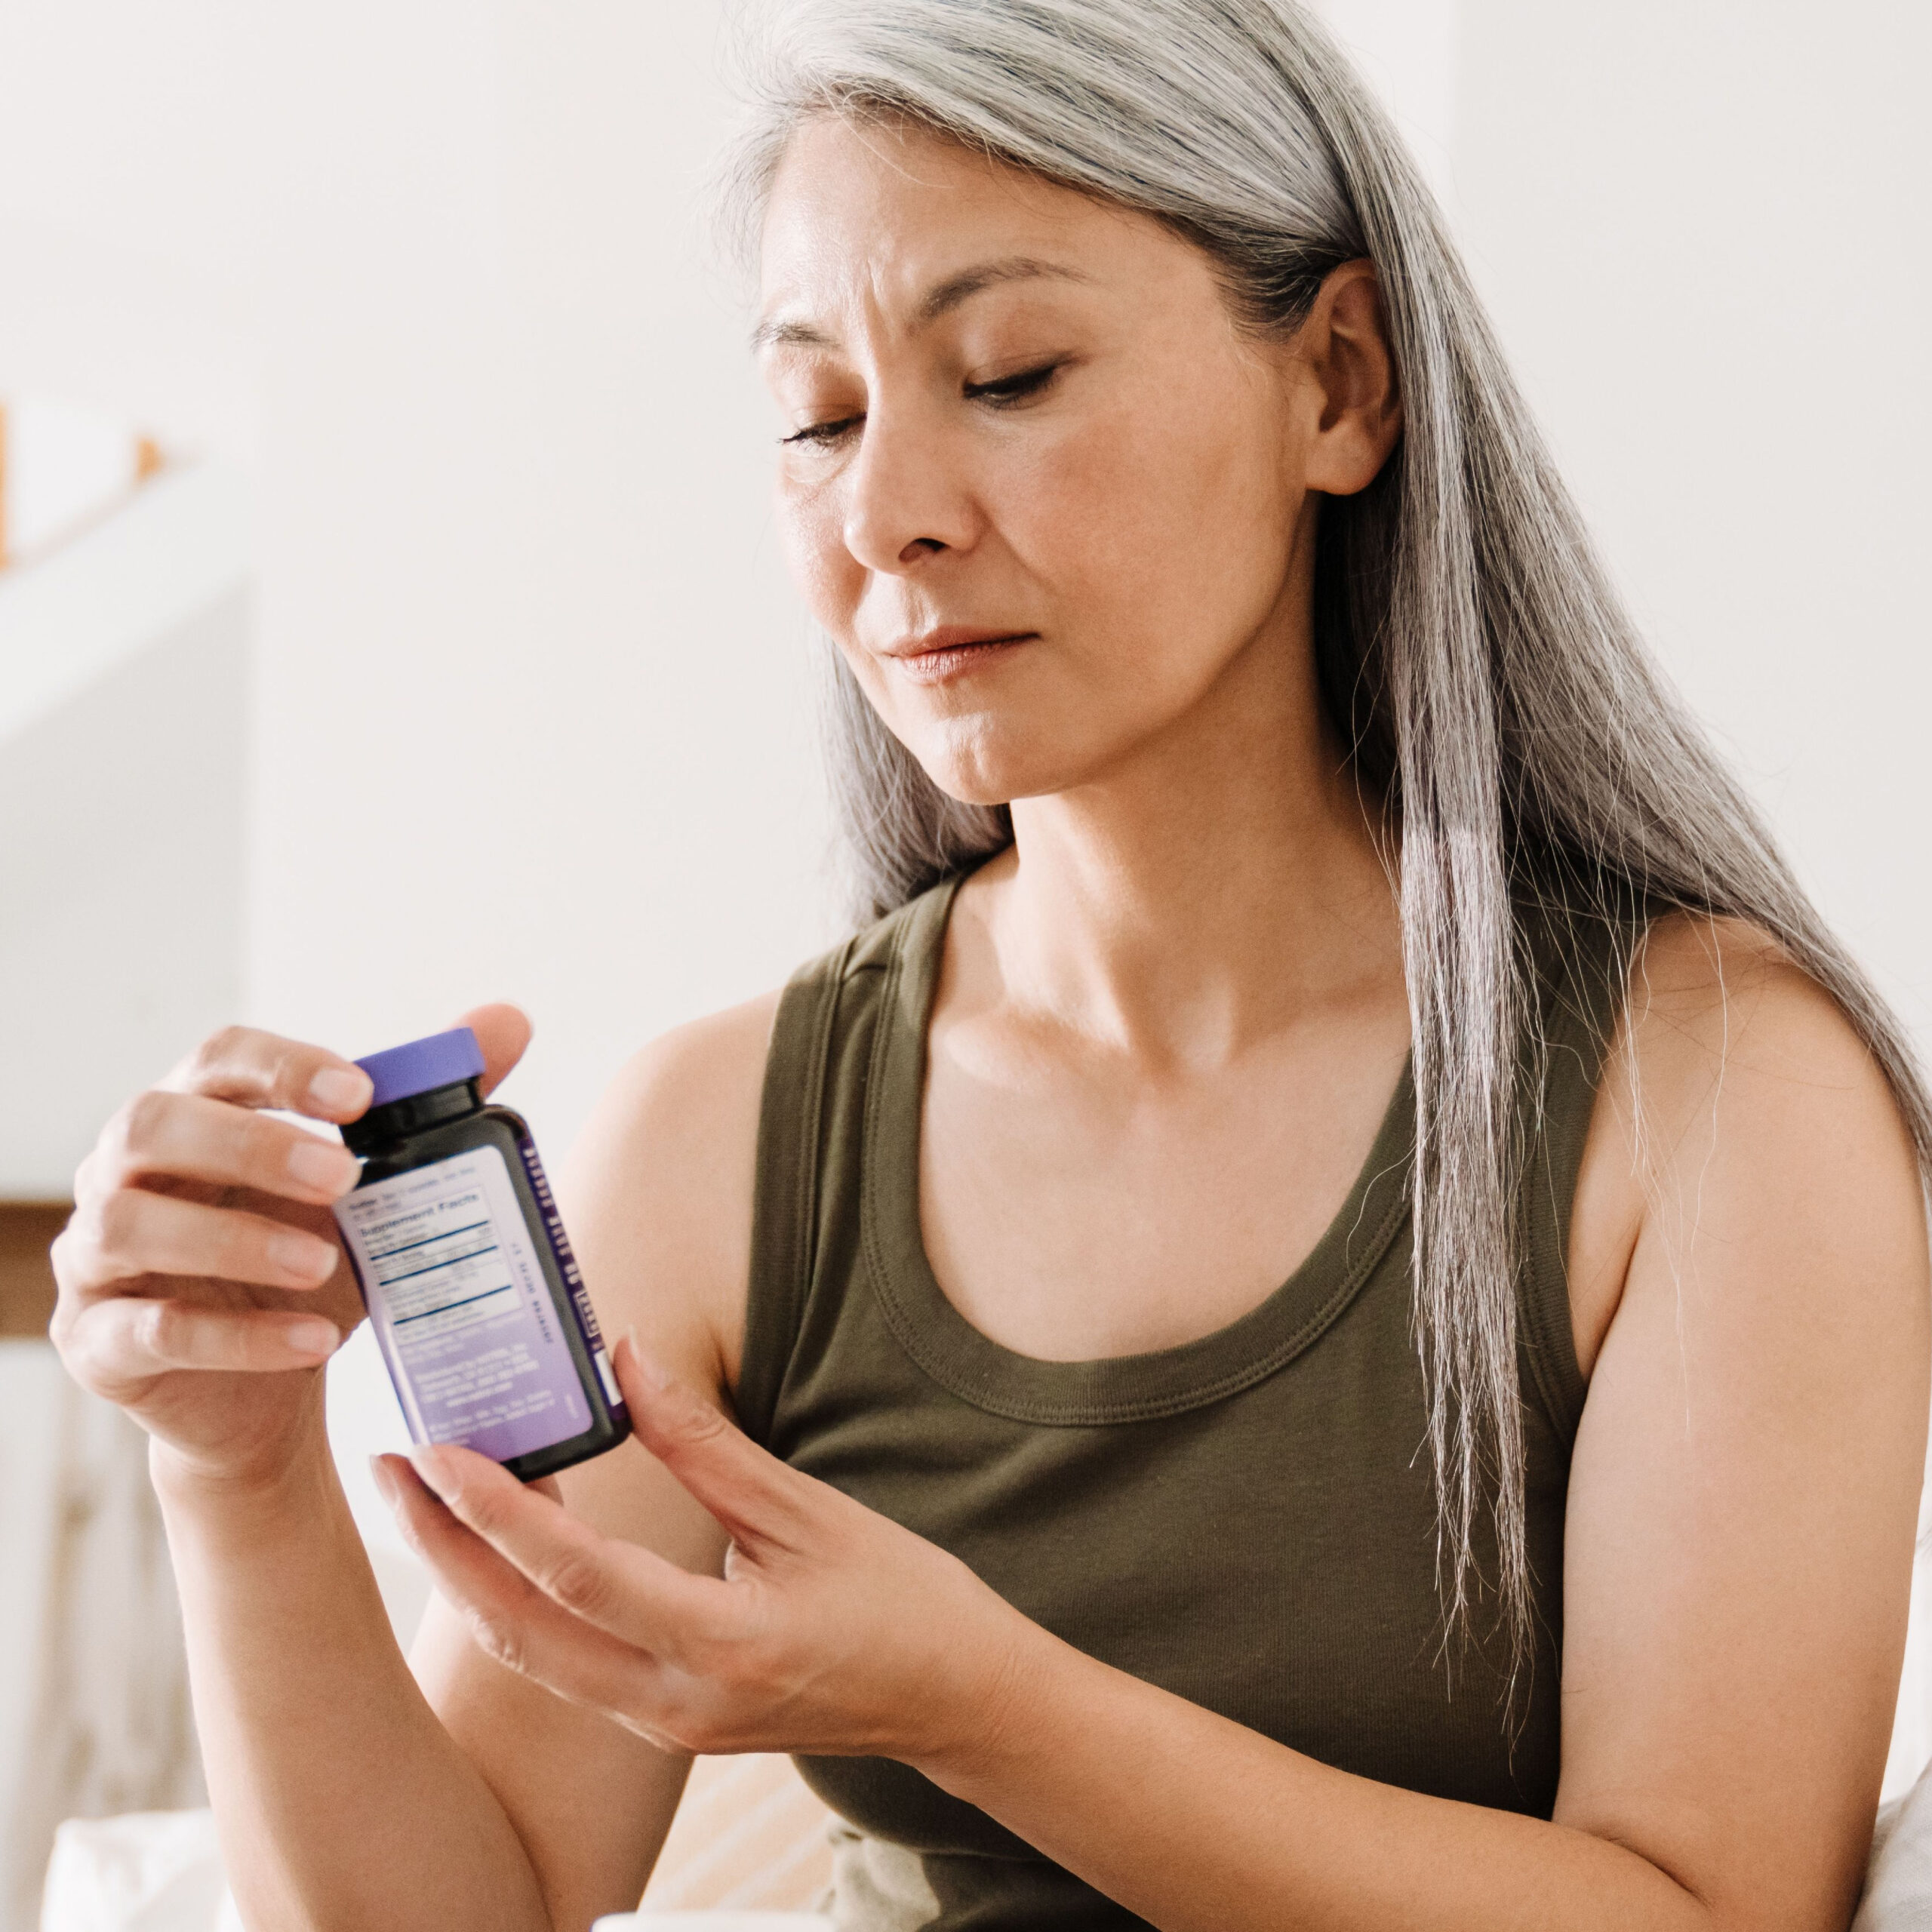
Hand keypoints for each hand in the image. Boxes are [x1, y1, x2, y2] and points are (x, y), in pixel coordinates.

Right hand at [52, 1005, 531, 1486]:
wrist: (265, 1391)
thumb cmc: (306, 1261)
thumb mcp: (371, 1189)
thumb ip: (428, 1105)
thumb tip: (508, 1021)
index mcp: (194, 1115)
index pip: (218, 1058)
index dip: (283, 1067)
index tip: (361, 1094)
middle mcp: (125, 1173)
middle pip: (152, 1124)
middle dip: (249, 1143)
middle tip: (343, 1177)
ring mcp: (96, 1258)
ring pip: (131, 1225)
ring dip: (236, 1241)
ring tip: (324, 1264)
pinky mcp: (98, 1343)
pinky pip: (151, 1332)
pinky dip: (236, 1337)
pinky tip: (311, 1340)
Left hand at [375, 1336, 1038, 1770]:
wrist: (952, 1700)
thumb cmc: (902, 1600)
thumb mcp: (810, 1511)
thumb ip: (706, 1443)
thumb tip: (626, 1360)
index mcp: (726, 1645)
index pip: (581, 1576)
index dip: (500, 1513)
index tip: (440, 1453)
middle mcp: (679, 1702)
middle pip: (524, 1630)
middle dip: (443, 1551)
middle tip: (393, 1470)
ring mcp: (667, 1723)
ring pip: (534, 1656)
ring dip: (470, 1577)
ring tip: (426, 1497)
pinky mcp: (665, 1720)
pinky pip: (566, 1664)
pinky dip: (523, 1600)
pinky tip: (505, 1540)